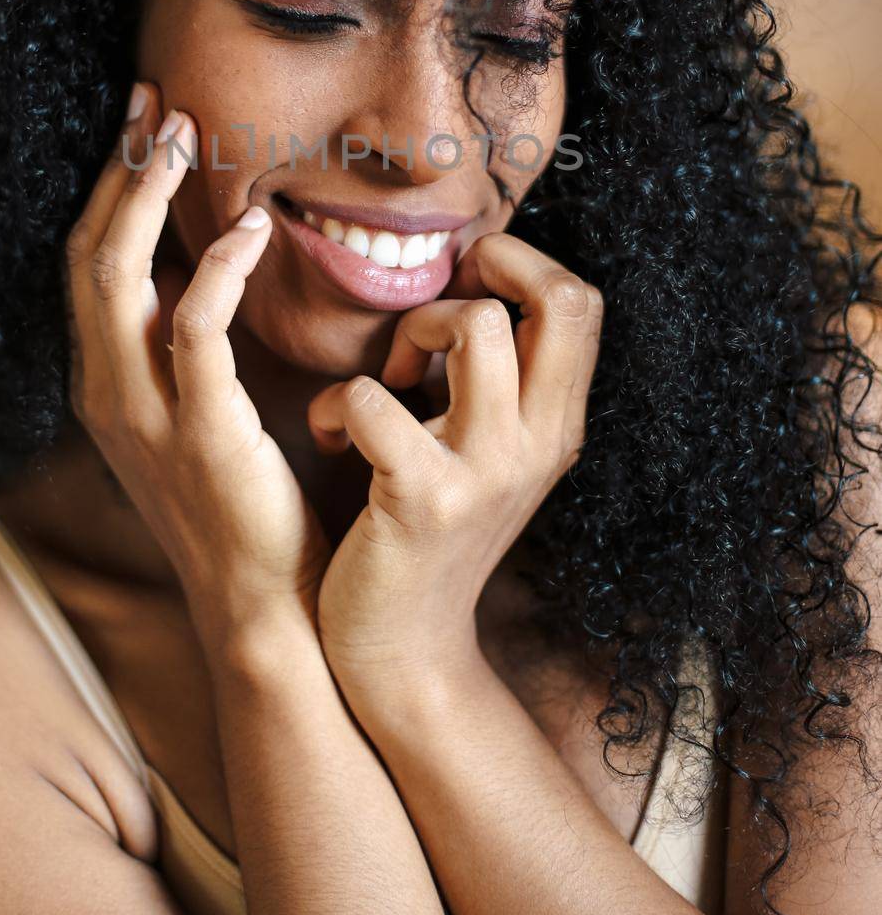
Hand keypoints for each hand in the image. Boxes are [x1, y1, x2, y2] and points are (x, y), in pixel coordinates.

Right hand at [62, 81, 331, 658]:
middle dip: (120, 170)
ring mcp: (144, 414)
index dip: (112, 189)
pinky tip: (253, 228)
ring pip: (120, 277)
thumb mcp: (201, 415)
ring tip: (186, 135)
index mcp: (107, 385)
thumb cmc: (248, 504)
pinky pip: (195, 326)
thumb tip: (210, 270)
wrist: (266, 605)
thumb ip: (188, 349)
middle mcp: (108, 393)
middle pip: (88, 255)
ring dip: (149, 196)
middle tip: (157, 102)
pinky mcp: (199, 431)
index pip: (89, 265)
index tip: (145, 123)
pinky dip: (217, 267)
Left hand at [306, 232, 603, 713]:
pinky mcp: (421, 500)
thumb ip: (496, 379)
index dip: (524, 264)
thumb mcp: (488, 452)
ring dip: (412, 329)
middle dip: (489, 268)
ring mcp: (488, 472)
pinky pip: (377, 398)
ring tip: (387, 380)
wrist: (405, 651)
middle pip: (560, 297)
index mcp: (558, 424)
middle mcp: (540, 442)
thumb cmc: (429, 528)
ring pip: (476, 324)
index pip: (584, 301)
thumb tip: (470, 281)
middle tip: (433, 317)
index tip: (464, 288)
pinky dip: (338, 403)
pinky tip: (331, 435)